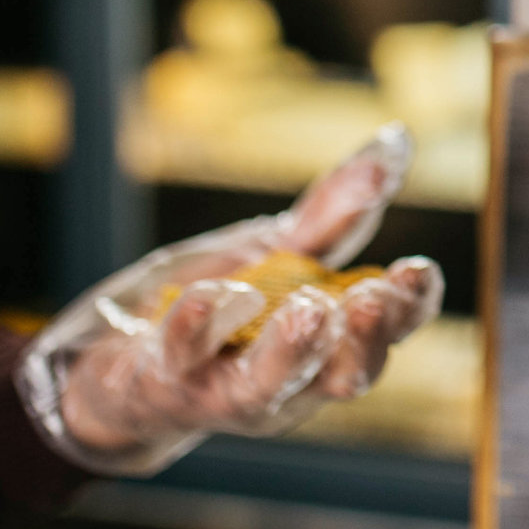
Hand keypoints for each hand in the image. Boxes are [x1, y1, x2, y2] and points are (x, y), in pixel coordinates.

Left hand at [16, 123, 442, 475]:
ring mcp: (227, 388)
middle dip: (366, 340)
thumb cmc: (216, 308)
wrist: (111, 359)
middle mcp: (293, 380)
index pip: (392, 331)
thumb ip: (338, 209)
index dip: (412, 305)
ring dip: (292, 351)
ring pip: (268, 386)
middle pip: (348, 375)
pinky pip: (183, 356)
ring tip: (310, 309)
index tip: (417, 269)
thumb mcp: (278, 251)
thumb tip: (397, 140)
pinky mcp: (165, 382)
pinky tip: (213, 290)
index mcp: (332, 343)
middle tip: (372, 298)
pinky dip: (200, 324)